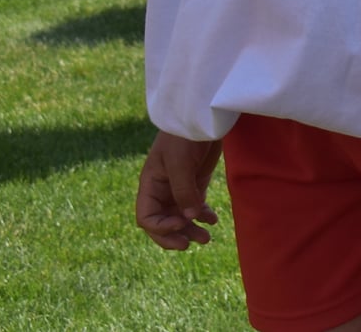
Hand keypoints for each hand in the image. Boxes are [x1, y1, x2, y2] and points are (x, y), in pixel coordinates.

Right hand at [134, 131, 221, 249]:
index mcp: (150, 186)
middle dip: (174, 235)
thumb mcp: (180, 163)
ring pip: (181, 217)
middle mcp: (162, 190)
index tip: (181, 223)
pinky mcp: (196, 183)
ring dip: (191, 229)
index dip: (161, 227)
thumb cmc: (184, 137)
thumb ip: (183, 191)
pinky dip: (203, 216)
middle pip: (162, 222)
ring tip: (207, 238)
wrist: (203, 117)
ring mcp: (179, 187)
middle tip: (190, 244)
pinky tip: (213, 220)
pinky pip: (195, 206)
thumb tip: (189, 219)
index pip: (147, 217)